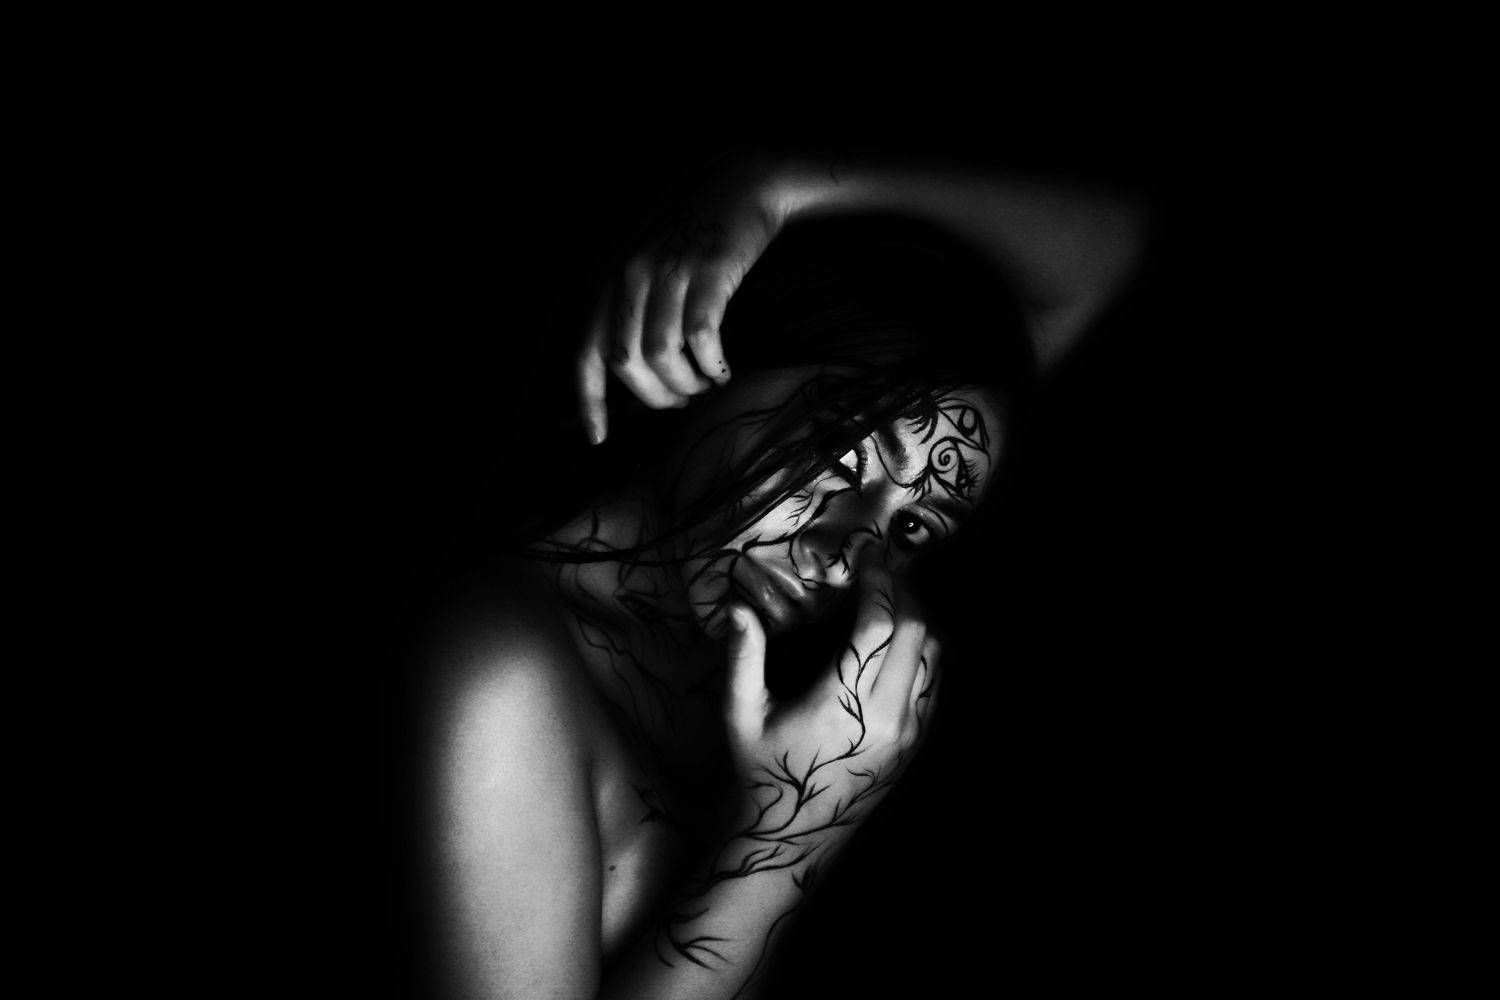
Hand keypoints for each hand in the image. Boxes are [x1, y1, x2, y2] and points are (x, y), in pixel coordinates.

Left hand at [576, 161, 790, 443]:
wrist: (741, 182)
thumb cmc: (695, 232)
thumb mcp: (646, 263)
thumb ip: (630, 308)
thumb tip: (629, 372)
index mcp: (609, 280)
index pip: (586, 353)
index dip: (588, 401)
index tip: (598, 438)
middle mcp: (630, 276)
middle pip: (626, 363)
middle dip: (653, 397)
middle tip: (680, 402)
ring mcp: (667, 272)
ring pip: (662, 355)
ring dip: (685, 384)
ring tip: (705, 386)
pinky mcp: (707, 271)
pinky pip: (701, 337)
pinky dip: (712, 364)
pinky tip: (723, 370)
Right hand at [721, 565, 940, 851]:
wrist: (791, 841)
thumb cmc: (762, 777)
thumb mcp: (742, 716)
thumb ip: (742, 659)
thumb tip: (738, 610)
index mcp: (843, 706)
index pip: (879, 626)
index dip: (878, 583)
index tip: (867, 557)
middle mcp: (886, 718)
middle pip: (917, 633)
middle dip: (902, 592)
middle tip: (880, 571)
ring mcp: (907, 734)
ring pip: (933, 657)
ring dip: (918, 620)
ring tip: (891, 598)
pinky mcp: (914, 746)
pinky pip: (934, 684)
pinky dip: (923, 651)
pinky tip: (899, 640)